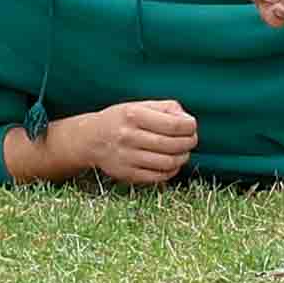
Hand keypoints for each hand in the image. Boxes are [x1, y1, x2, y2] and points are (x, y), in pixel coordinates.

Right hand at [27, 97, 200, 189]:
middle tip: (191, 140)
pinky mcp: (127, 174)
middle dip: (189, 143)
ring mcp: (127, 157)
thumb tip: (188, 121)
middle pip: (173, 145)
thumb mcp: (141, 105)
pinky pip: (158, 177)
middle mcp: (129, 136)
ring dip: (182, 158)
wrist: (91, 138)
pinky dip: (171, 171)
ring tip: (183, 152)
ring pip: (168, 163)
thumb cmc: (122, 119)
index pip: (174, 125)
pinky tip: (171, 164)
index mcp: (134, 115)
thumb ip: (167, 108)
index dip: (190, 127)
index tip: (192, 127)